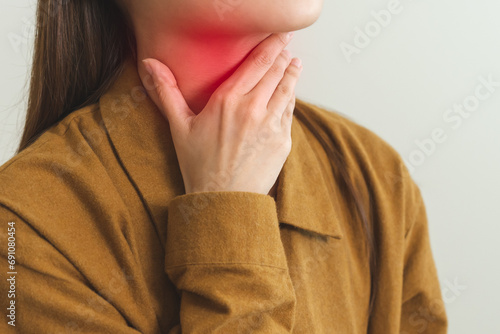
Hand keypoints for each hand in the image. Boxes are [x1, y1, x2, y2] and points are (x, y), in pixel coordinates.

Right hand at [141, 32, 302, 195]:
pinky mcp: (283, 141)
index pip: (257, 63)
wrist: (224, 200)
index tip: (280, 36)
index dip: (272, 46)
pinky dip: (291, 99)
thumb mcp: (179, 127)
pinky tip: (290, 94)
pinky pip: (289, 113)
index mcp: (228, 100)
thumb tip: (149, 64)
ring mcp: (271, 125)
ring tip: (295, 64)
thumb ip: (166, 92)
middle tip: (288, 45)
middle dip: (283, 55)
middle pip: (275, 72)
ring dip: (292, 74)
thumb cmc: (199, 165)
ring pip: (287, 90)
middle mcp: (254, 108)